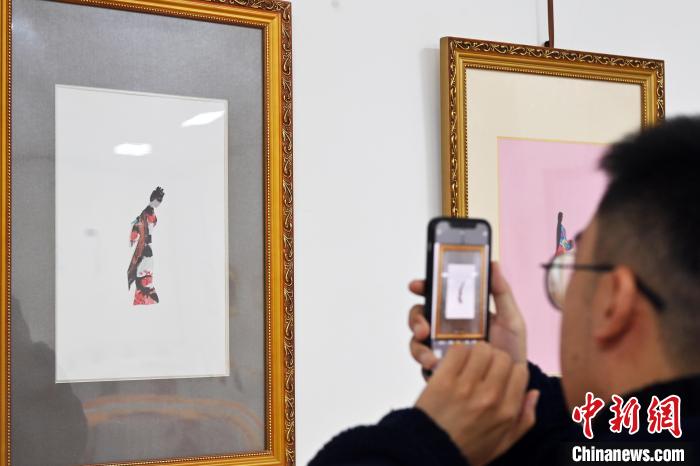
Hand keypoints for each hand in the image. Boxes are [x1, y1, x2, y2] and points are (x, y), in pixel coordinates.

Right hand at [408, 262, 526, 372]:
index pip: (437, 295)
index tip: (417, 286)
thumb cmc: (511, 351)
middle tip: (423, 327)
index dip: (424, 287)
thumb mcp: (511, 320)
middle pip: (420, 316)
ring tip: (430, 355)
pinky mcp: (439, 369)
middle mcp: (445, 329)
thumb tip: (493, 264)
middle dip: (415, 318)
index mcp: (460, 313)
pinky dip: (425, 363)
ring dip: (417, 345)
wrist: (513, 386)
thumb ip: (502, 293)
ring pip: (416, 340)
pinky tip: (435, 366)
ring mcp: (440, 349)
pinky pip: (423, 363)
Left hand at [415, 342, 538, 465]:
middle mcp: (490, 397)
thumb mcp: (503, 443)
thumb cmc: (466, 448)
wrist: (431, 453)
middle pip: (502, 356)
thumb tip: (534, 393)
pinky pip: (458, 350)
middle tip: (483, 367)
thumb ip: (524, 419)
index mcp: (507, 412)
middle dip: (494, 359)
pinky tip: (454, 364)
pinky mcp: (443, 379)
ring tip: (469, 364)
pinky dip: (458, 353)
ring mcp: (466, 387)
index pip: (520, 371)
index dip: (510, 370)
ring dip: (476, 353)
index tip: (500, 374)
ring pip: (482, 349)